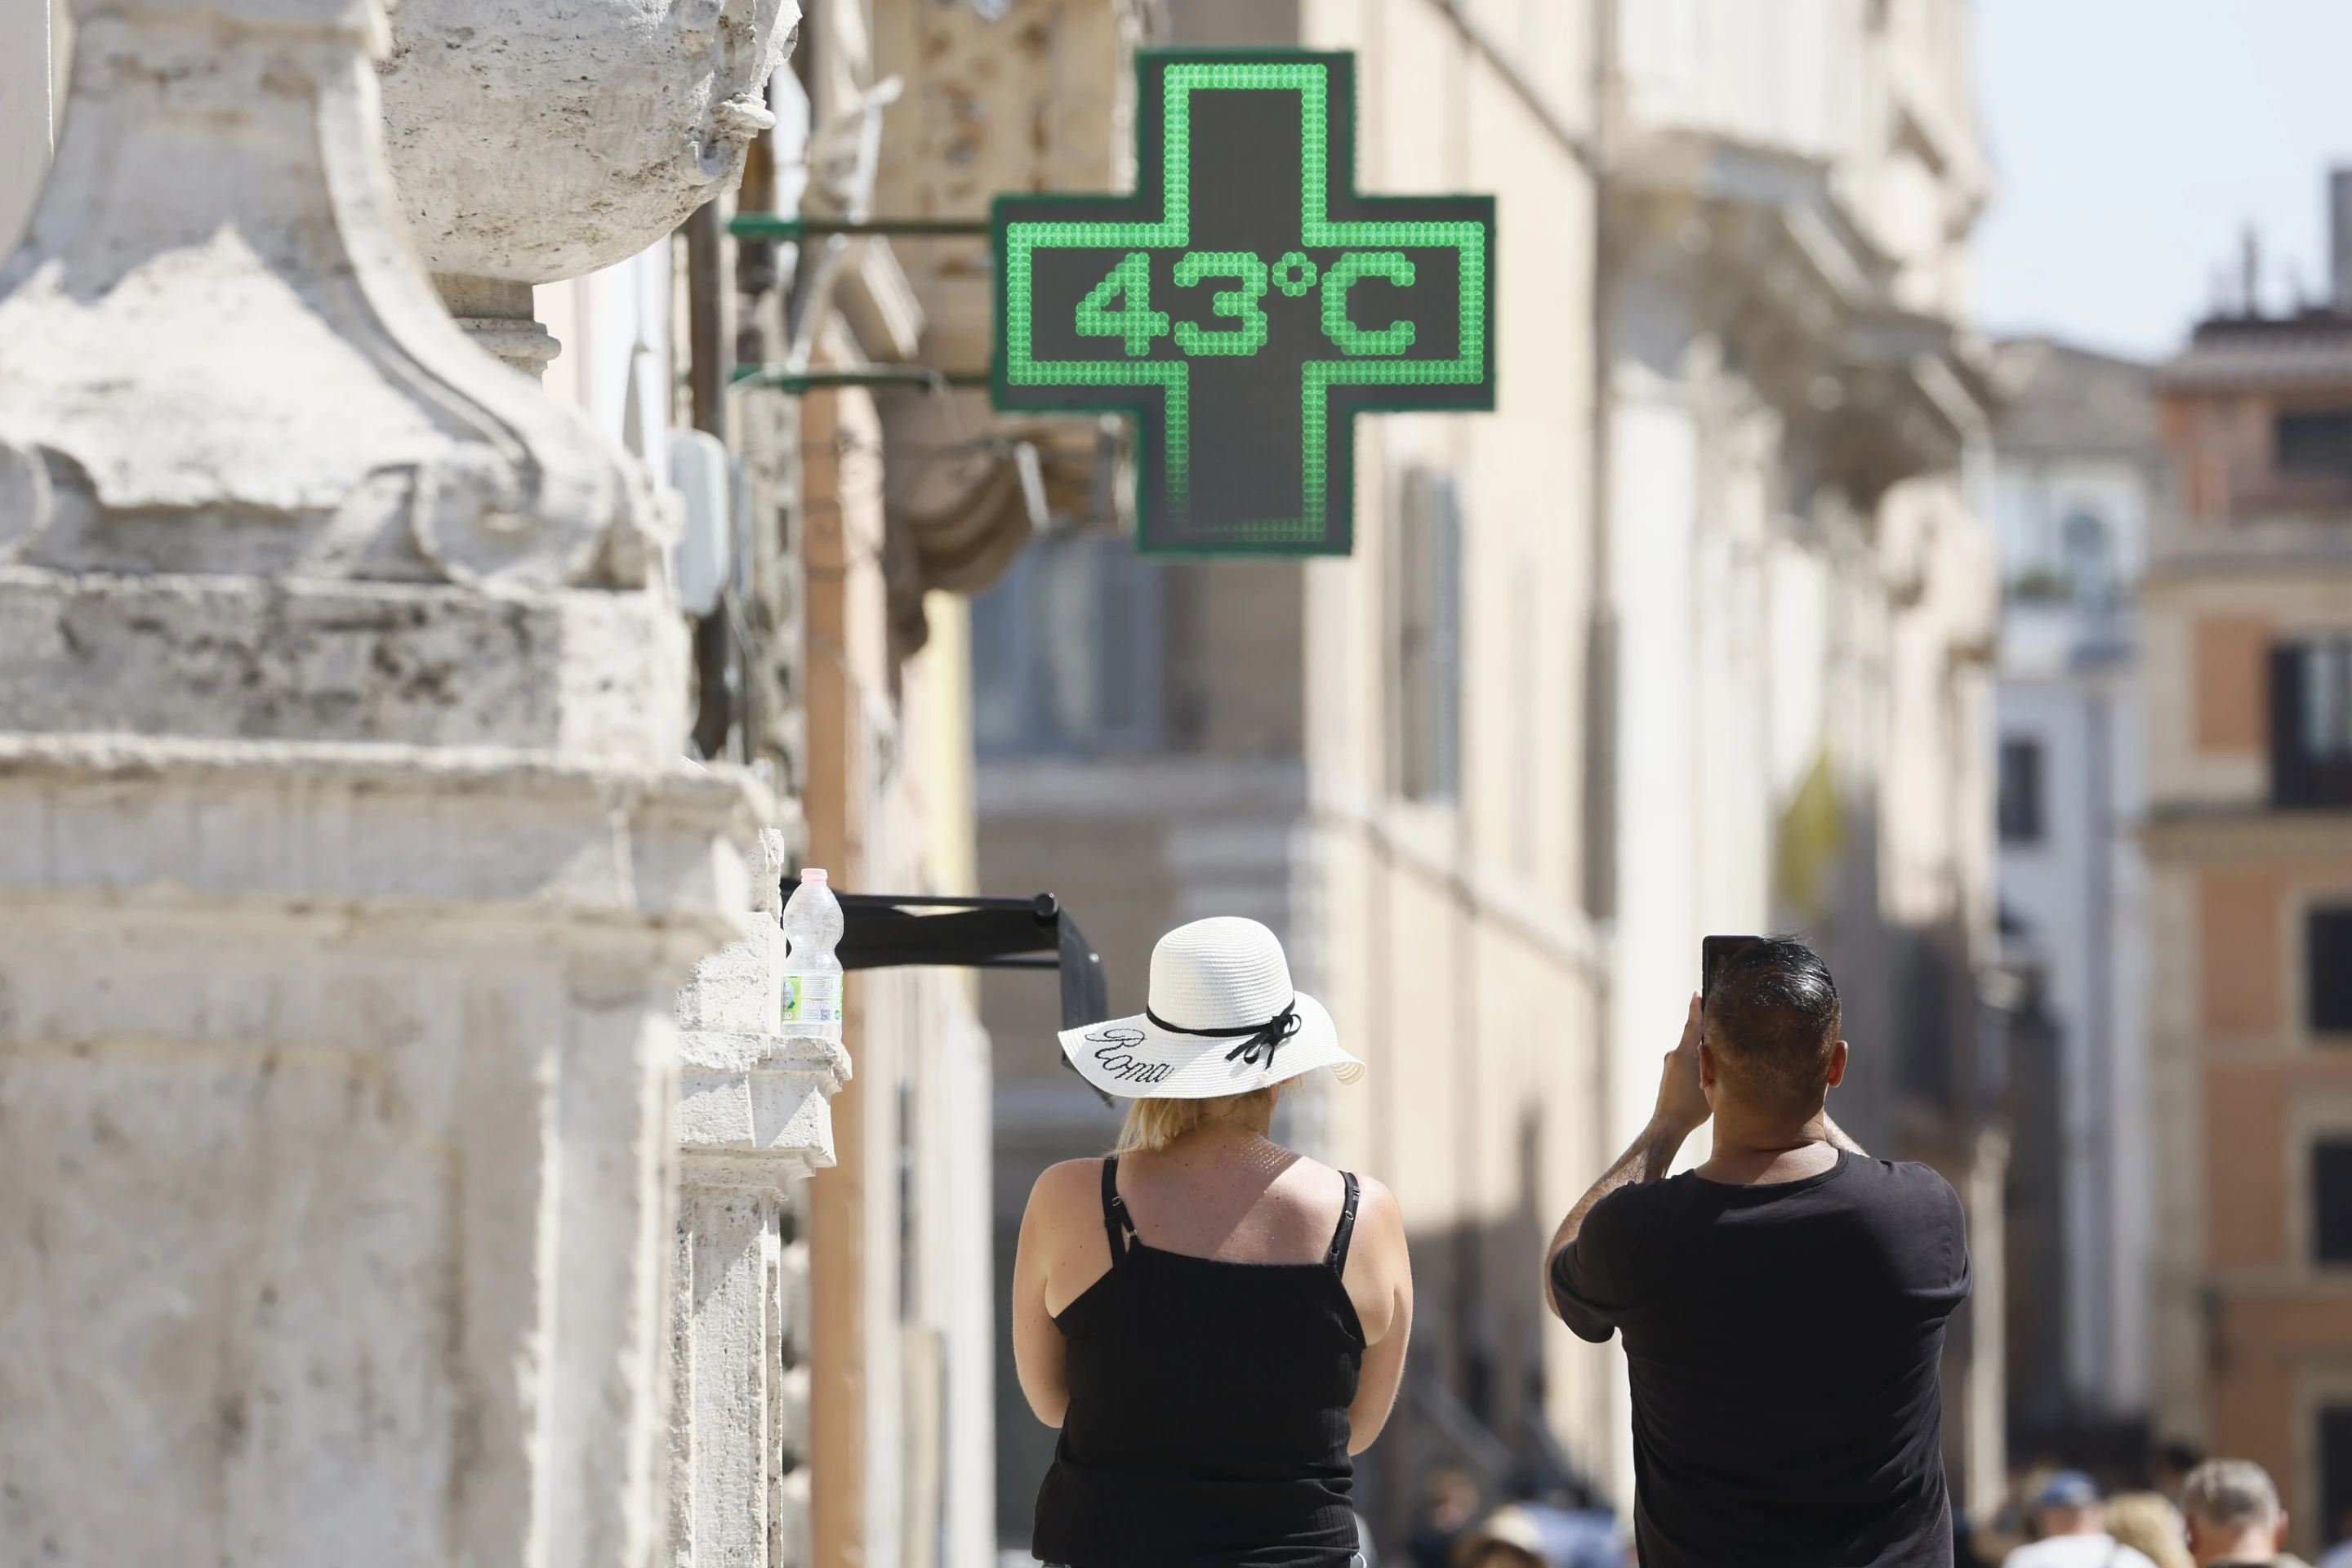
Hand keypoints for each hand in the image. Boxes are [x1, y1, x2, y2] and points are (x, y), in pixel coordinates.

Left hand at [1653, 993, 1710, 1133]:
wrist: (1668, 1123)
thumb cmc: (1691, 1108)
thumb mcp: (1710, 1083)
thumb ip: (1712, 1063)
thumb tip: (1712, 1048)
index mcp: (1684, 1054)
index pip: (1692, 1025)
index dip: (1696, 1008)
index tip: (1697, 993)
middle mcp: (1674, 1055)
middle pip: (1694, 1038)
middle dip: (1708, 1037)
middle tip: (1724, 1033)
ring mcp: (1670, 1063)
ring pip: (1691, 1051)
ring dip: (1703, 1055)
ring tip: (1715, 1066)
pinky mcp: (1669, 1071)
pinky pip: (1686, 1060)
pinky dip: (1696, 1062)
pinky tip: (1705, 1075)